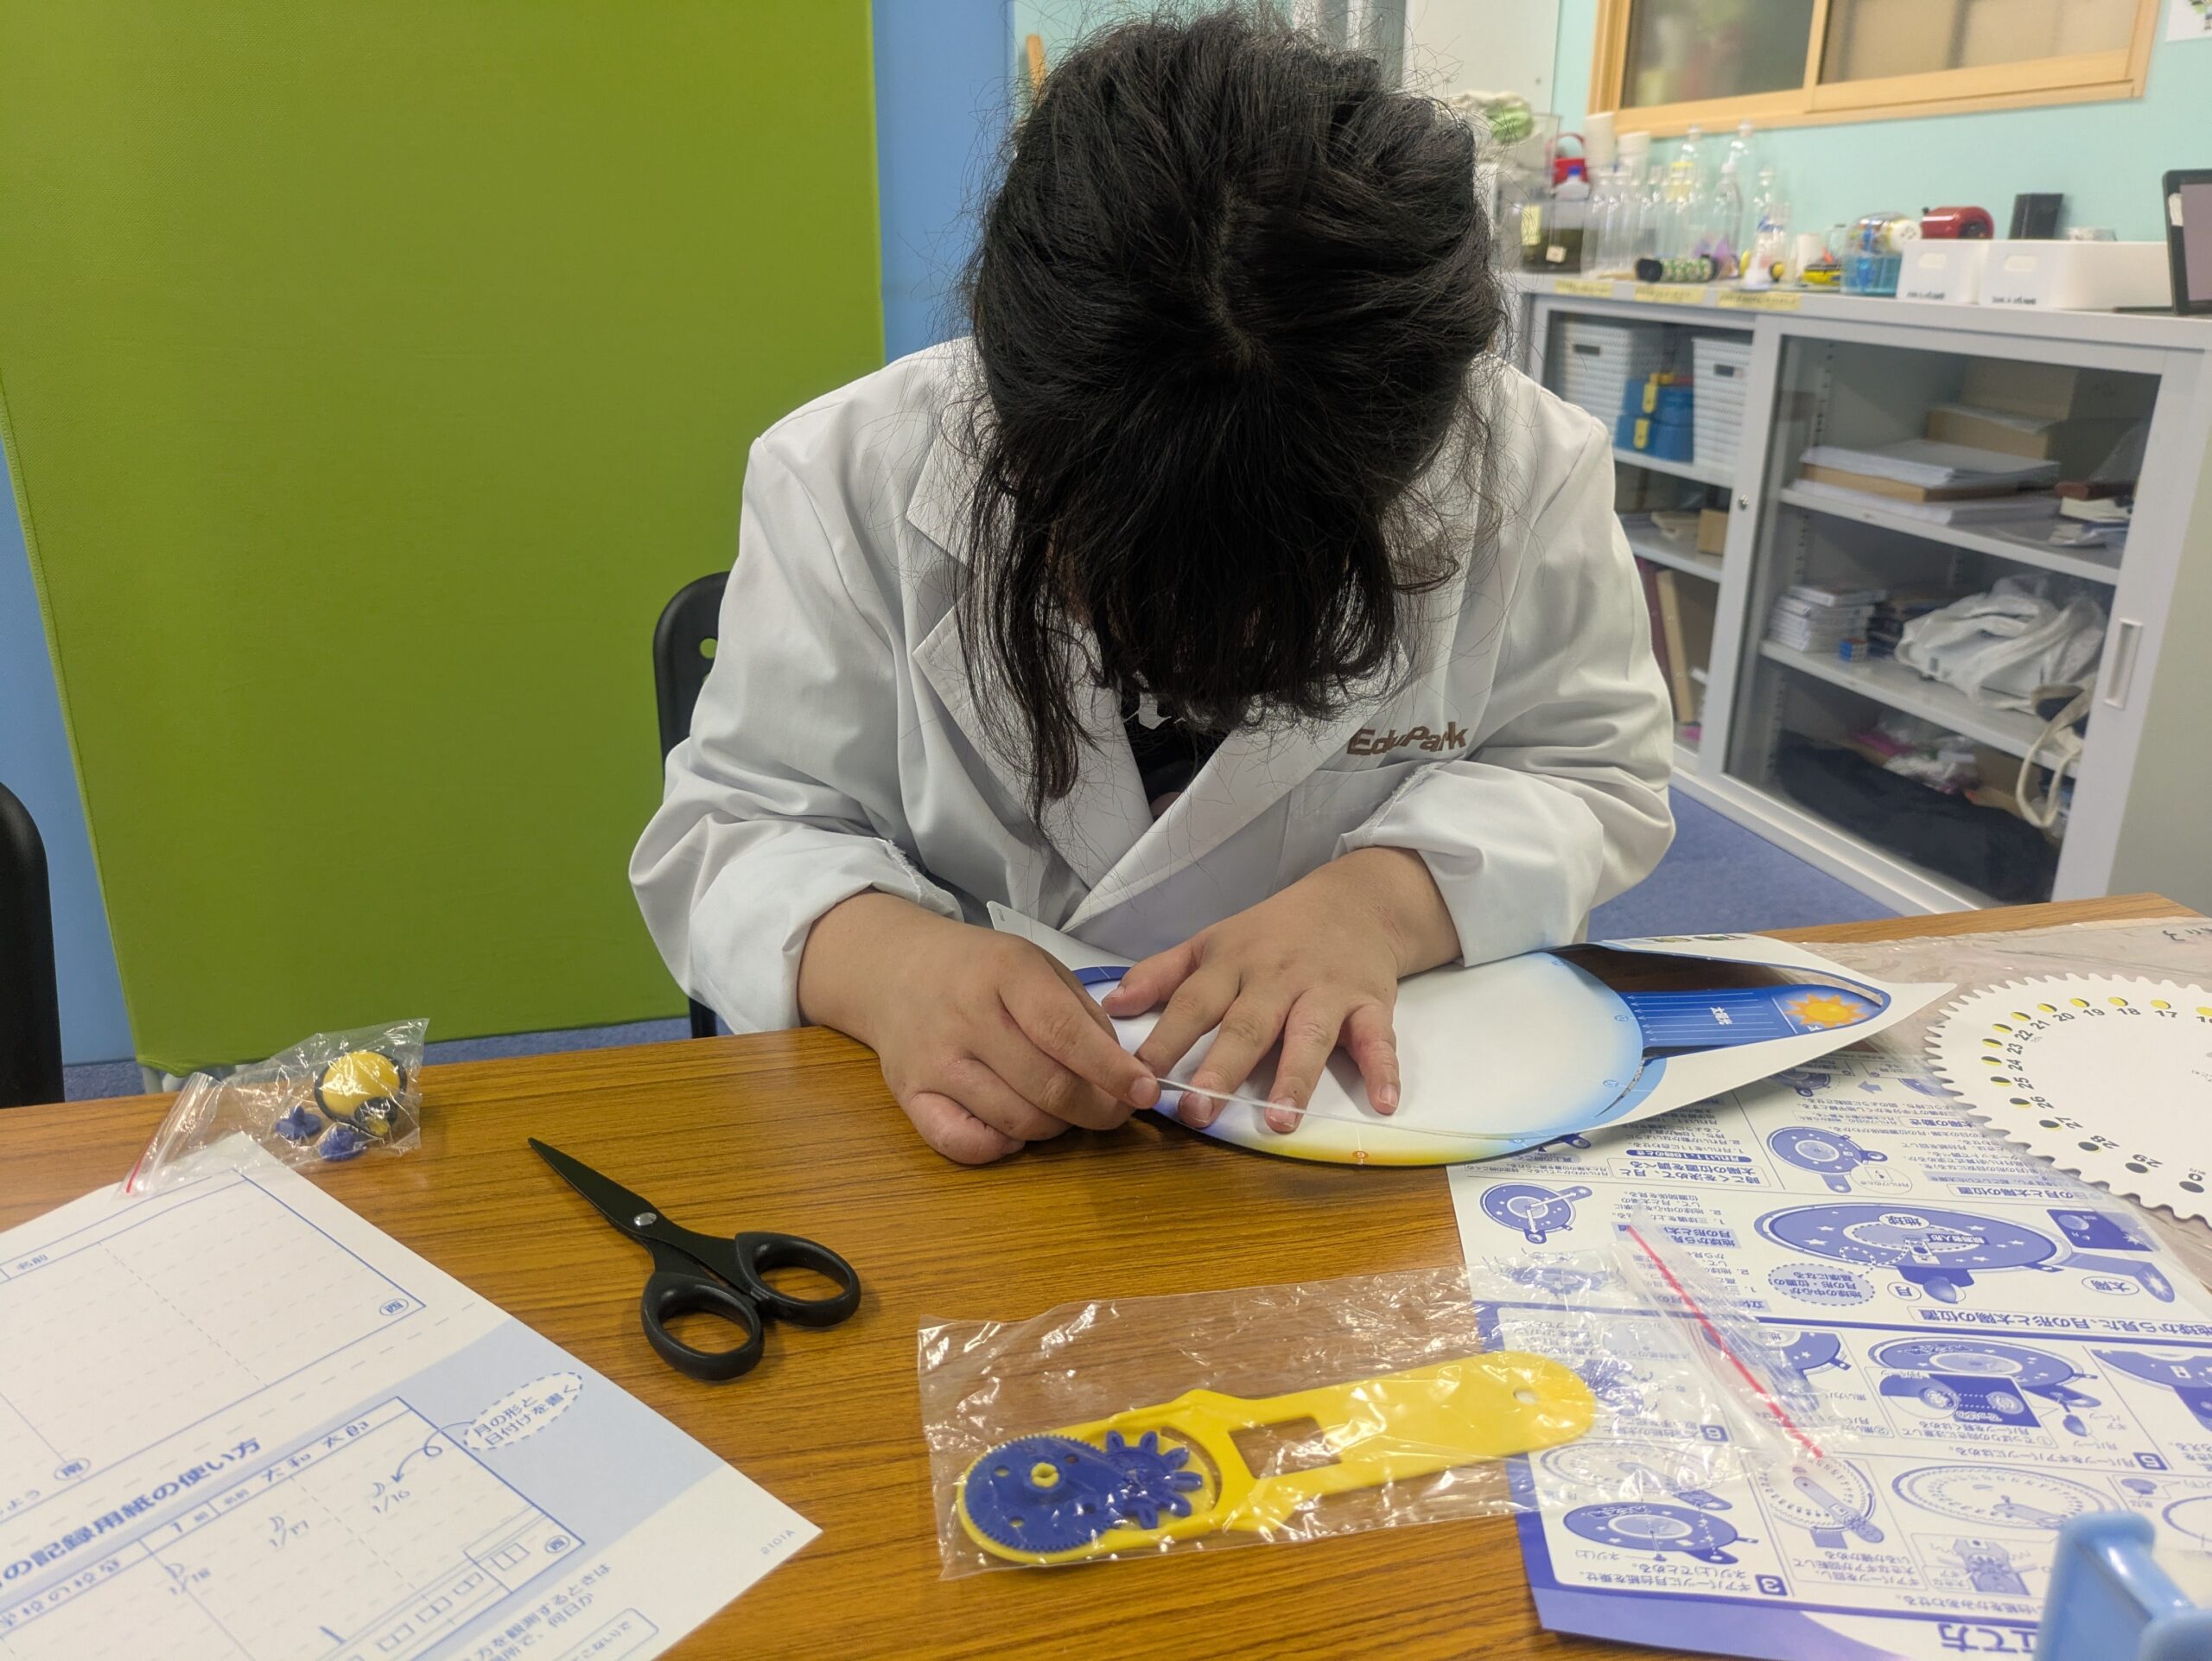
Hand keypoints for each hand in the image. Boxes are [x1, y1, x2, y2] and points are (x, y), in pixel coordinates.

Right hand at [798, 894, 1159, 1163]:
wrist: (894, 970)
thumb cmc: (980, 969)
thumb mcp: (1036, 965)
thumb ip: (1081, 1014)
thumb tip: (1122, 1074)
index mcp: (1004, 973)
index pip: (1065, 1033)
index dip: (1112, 1070)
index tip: (1146, 1091)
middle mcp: (965, 1018)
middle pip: (1048, 1088)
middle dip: (1097, 1109)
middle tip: (1115, 1109)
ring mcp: (934, 1061)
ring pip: (1016, 1122)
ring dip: (1057, 1126)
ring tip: (1064, 1107)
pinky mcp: (909, 1095)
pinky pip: (963, 1144)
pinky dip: (1001, 1147)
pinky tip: (1014, 1127)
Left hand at [1100, 848, 1457, 1131]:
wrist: (1354, 900)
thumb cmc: (1273, 932)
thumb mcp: (1213, 942)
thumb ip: (1161, 973)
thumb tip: (1110, 1005)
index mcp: (1232, 964)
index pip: (1191, 1004)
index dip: (1163, 1041)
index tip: (1135, 1078)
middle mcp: (1276, 978)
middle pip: (1247, 1024)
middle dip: (1222, 1068)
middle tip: (1199, 1111)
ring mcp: (1326, 991)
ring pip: (1309, 1034)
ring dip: (1295, 1078)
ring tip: (1280, 1122)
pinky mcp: (1371, 1002)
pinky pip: (1378, 1037)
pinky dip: (1384, 1068)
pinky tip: (1382, 1102)